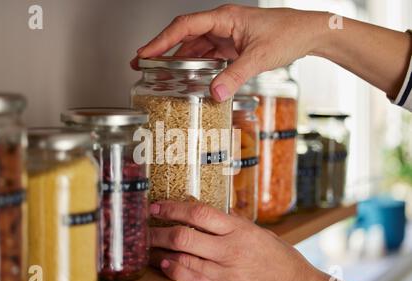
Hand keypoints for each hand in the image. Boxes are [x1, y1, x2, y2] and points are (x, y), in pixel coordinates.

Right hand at [131, 5, 328, 101]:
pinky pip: (208, 55)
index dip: (161, 40)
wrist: (308, 34)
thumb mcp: (258, 57)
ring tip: (160, 73)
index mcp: (224, 18)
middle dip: (163, 50)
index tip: (145, 52)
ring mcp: (226, 35)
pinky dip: (196, 65)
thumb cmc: (288, 34)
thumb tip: (214, 93)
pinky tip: (188, 76)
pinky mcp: (233, 46)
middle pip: (184, 36)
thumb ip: (235, 76)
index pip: (184, 26)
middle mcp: (222, 24)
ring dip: (178, 59)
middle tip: (142, 64)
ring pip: (195, 47)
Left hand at [149, 201, 366, 280]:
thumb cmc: (283, 261)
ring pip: (184, 260)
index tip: (157, 207)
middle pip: (184, 236)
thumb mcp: (261, 234)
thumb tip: (207, 214)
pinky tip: (167, 266)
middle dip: (158, 232)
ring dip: (162, 253)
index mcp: (240, 230)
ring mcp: (228, 275)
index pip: (198, 213)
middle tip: (145, 229)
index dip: (173, 208)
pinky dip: (177, 273)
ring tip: (149, 249)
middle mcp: (231, 250)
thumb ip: (234, 225)